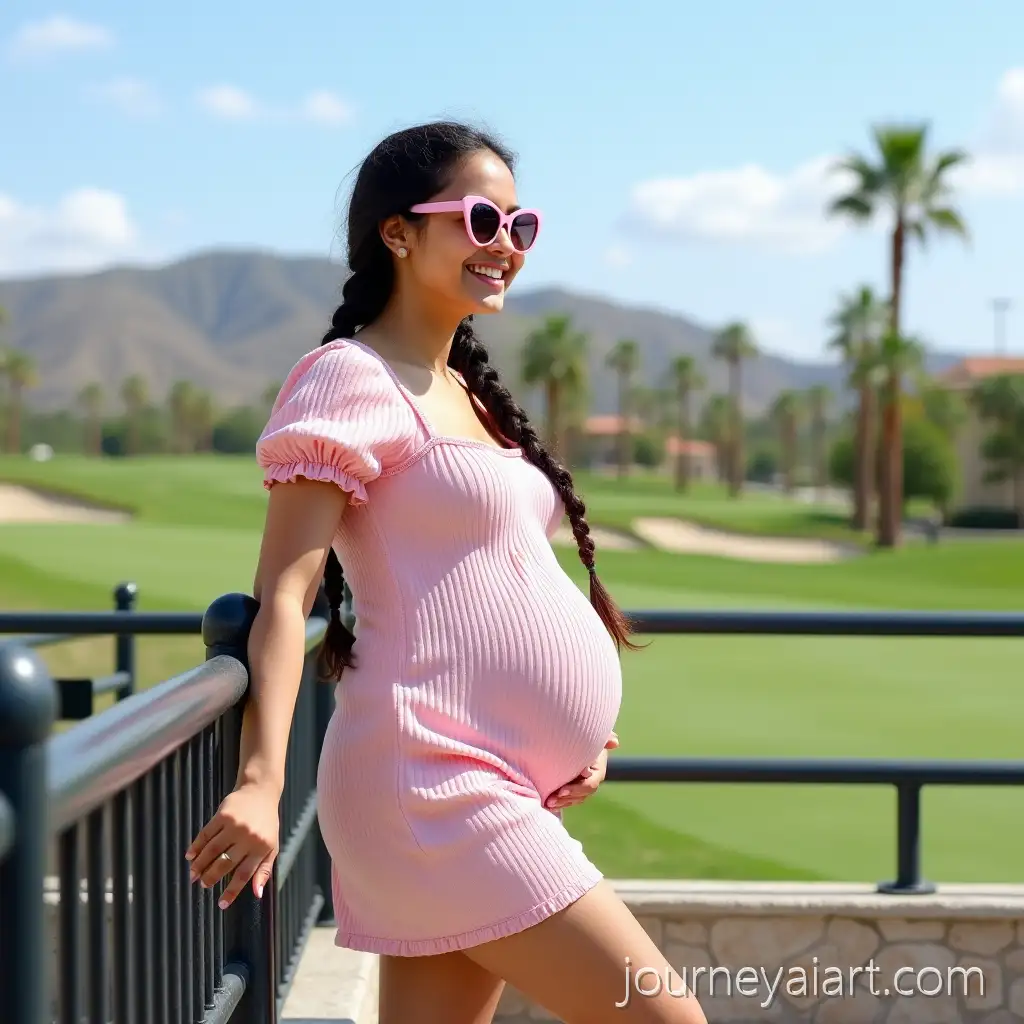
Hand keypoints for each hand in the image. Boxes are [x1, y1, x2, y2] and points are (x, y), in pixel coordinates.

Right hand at [185, 781, 279, 908]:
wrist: (261, 791)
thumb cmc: (267, 823)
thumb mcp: (272, 846)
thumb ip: (264, 870)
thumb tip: (256, 894)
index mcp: (261, 847)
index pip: (244, 875)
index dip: (231, 892)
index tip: (221, 905)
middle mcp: (248, 837)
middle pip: (224, 864)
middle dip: (210, 878)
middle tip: (202, 885)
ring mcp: (235, 825)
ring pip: (212, 850)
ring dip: (200, 865)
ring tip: (193, 874)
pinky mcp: (223, 814)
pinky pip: (206, 834)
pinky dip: (196, 846)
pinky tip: (190, 856)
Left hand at [545, 731, 618, 810]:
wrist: (575, 740)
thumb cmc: (586, 736)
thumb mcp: (594, 737)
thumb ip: (604, 738)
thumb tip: (615, 742)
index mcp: (598, 771)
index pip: (590, 784)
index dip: (577, 788)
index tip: (562, 789)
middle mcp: (592, 781)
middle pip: (581, 795)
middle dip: (566, 798)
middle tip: (552, 798)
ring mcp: (582, 787)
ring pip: (574, 800)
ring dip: (561, 803)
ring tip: (547, 803)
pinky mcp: (573, 789)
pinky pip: (568, 800)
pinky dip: (558, 803)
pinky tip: (546, 804)